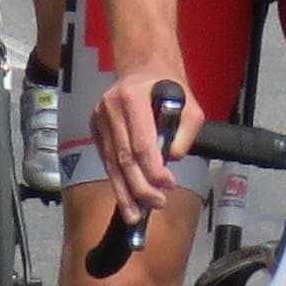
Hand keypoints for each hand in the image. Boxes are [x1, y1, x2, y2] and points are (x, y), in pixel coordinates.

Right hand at [88, 62, 185, 214]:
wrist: (143, 70)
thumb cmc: (169, 89)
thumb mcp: (190, 105)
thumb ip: (185, 133)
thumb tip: (171, 159)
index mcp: (131, 97)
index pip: (140, 142)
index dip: (153, 169)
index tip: (168, 185)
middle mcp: (109, 108)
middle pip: (123, 157)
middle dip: (139, 186)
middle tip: (156, 204)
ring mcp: (98, 119)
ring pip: (111, 163)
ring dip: (125, 192)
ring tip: (135, 215)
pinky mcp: (95, 129)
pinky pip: (107, 160)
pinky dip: (117, 181)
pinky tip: (126, 199)